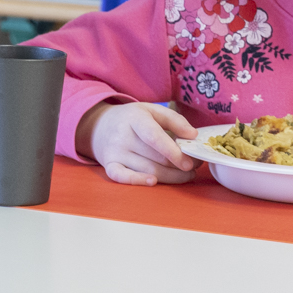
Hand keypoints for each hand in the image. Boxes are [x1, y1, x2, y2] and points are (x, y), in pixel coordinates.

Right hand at [78, 101, 197, 185]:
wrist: (99, 126)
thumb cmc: (131, 119)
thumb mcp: (151, 110)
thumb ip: (174, 119)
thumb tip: (193, 135)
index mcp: (135, 119)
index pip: (154, 137)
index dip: (173, 152)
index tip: (190, 163)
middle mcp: (122, 136)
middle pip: (155, 158)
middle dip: (179, 166)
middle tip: (194, 166)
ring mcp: (115, 152)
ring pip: (147, 170)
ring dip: (170, 177)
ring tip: (185, 175)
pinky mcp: (109, 166)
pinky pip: (123, 177)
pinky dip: (138, 181)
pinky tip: (153, 182)